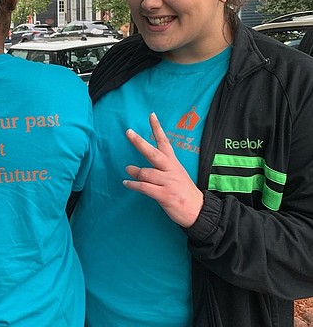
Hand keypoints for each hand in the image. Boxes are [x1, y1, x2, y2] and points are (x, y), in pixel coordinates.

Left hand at [124, 113, 203, 227]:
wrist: (199, 211)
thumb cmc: (183, 192)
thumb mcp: (174, 176)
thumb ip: (155, 170)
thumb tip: (131, 167)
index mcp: (173, 163)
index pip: (165, 142)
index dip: (157, 129)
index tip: (151, 115)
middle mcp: (171, 170)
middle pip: (153, 153)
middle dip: (140, 142)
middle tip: (129, 132)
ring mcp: (168, 182)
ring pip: (146, 172)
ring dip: (134, 171)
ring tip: (128, 170)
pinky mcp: (165, 195)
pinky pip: (145, 187)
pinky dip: (134, 185)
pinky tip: (126, 183)